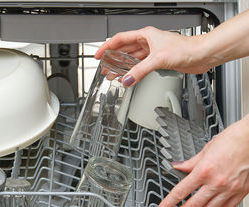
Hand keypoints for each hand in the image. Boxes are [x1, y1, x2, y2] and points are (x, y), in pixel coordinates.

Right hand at [95, 26, 209, 86]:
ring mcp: (152, 51)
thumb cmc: (185, 48)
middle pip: (124, 50)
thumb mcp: (158, 59)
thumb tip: (126, 79)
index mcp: (145, 35)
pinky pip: (140, 66)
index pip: (120, 39)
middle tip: (104, 67)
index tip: (99, 54)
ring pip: (132, 58)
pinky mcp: (157, 60)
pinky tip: (129, 77)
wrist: (201, 55)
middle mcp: (148, 42)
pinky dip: (133, 72)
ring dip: (122, 66)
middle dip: (113, 59)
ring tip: (112, 74)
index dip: (107, 46)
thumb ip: (140, 71)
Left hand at [155, 116, 248, 206]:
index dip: (167, 205)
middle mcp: (217, 182)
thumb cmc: (231, 141)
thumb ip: (189, 163)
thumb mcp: (204, 150)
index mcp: (204, 171)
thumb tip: (177, 167)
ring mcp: (230, 189)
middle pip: (193, 206)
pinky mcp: (241, 192)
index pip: (180, 193)